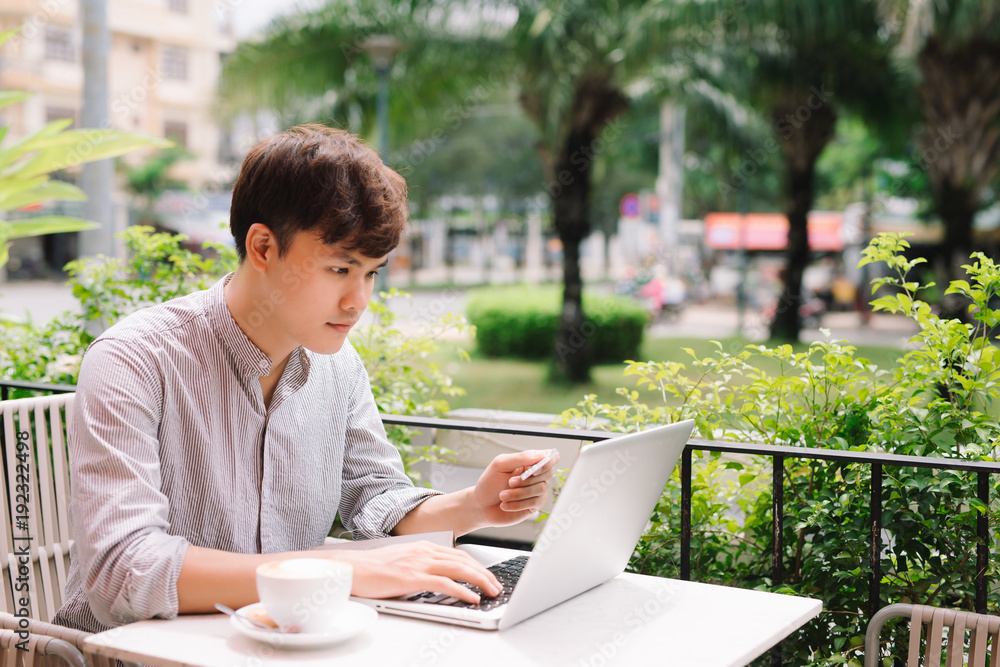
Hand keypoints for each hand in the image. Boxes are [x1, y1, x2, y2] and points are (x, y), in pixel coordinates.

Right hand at [326, 541, 501, 604]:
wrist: (352, 567)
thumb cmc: (374, 568)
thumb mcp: (404, 561)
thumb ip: (422, 565)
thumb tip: (440, 577)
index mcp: (424, 546)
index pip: (458, 554)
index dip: (477, 565)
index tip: (488, 576)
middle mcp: (425, 551)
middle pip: (464, 560)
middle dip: (484, 573)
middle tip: (497, 586)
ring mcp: (419, 563)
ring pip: (459, 569)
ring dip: (480, 581)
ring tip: (491, 592)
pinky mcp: (412, 577)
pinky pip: (444, 583)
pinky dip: (462, 590)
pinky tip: (472, 598)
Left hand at [472, 450, 559, 527]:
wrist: (481, 505)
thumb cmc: (490, 483)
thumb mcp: (500, 465)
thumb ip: (520, 458)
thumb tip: (541, 455)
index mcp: (529, 462)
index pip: (549, 457)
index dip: (547, 461)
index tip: (534, 469)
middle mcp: (535, 476)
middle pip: (548, 473)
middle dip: (527, 479)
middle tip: (510, 482)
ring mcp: (536, 491)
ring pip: (541, 489)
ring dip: (519, 493)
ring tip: (502, 495)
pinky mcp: (534, 506)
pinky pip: (534, 503)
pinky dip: (517, 504)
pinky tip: (505, 504)